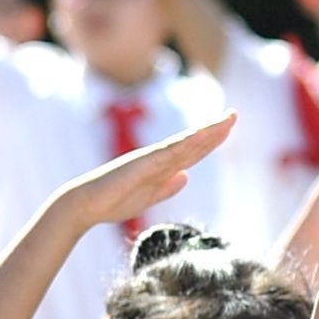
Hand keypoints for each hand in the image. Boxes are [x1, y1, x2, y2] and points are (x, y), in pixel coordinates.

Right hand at [32, 110, 240, 246]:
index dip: (211, 140)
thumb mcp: (148, 197)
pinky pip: (169, 151)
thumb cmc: (111, 201)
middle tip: (234, 114)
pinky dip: (187, 142)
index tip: (227, 128)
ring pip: (185, 143)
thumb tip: (186, 176)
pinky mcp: (142, 164)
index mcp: (160, 167)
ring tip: (226, 120)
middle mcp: (157, 158)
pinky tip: (201, 135)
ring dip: (206, 132)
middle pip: (192, 143)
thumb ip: (167, 187)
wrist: (85, 204)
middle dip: (214, 130)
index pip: (191, 152)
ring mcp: (150, 159)